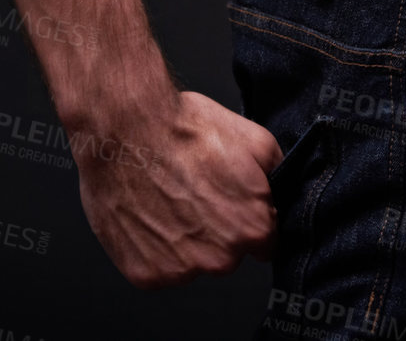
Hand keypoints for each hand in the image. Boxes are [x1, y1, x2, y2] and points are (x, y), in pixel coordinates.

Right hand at [75, 88, 283, 287]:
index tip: (232, 201)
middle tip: (197, 192)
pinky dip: (155, 247)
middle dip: (219, 228)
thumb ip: (276, 173)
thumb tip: (280, 189)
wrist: (126, 132)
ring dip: (186, 239)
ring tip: (169, 197)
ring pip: (193, 261)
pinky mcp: (148, 275)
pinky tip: (150, 212)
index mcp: (253, 228)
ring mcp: (182, 271)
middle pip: (229, 254)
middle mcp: (221, 259)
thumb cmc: (184, 131)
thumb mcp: (254, 138)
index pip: (265, 241)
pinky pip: (160, 267)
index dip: (249, 217)